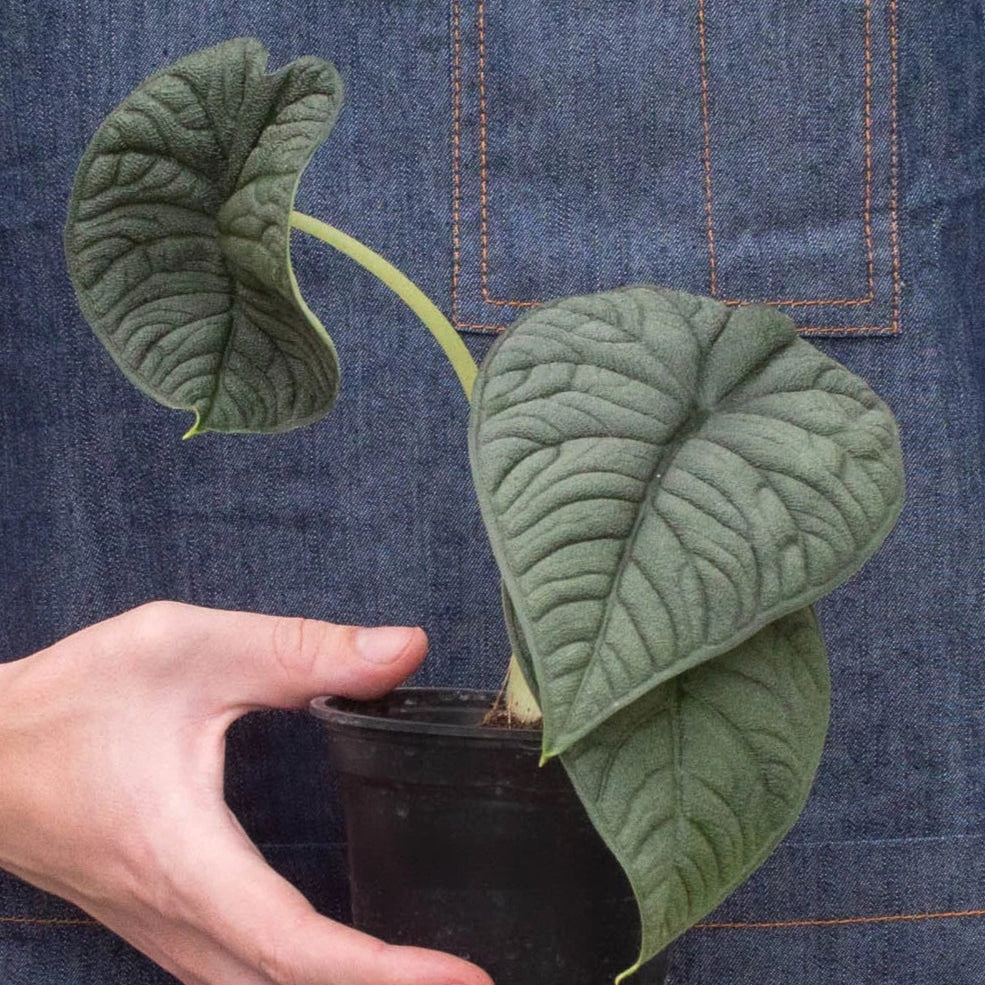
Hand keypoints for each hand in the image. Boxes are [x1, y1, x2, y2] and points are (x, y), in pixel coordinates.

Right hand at [0, 602, 492, 984]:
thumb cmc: (74, 698)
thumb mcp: (189, 648)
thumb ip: (300, 650)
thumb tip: (405, 650)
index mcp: (186, 860)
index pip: (297, 947)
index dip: (385, 975)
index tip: (464, 980)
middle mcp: (175, 920)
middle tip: (467, 982)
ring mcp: (161, 934)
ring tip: (421, 977)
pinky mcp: (158, 923)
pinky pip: (236, 979)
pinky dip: (297, 983)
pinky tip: (337, 963)